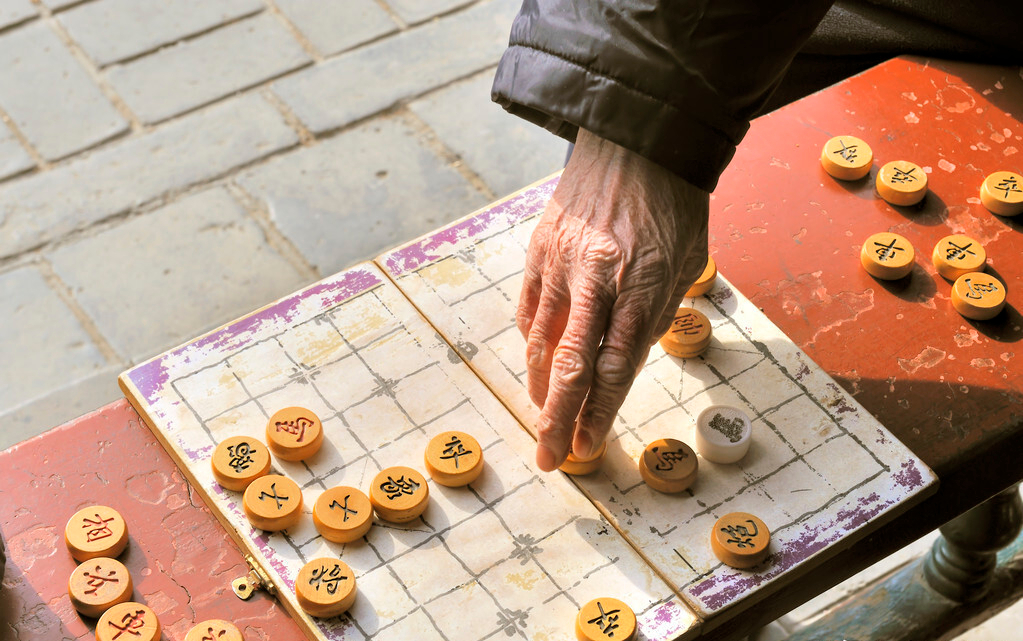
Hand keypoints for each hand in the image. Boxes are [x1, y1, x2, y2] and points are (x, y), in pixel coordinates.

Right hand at [519, 129, 709, 471]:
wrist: (636, 139)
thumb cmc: (671, 203)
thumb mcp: (684, 261)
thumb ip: (656, 314)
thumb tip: (624, 361)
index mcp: (643, 281)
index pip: (617, 365)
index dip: (600, 412)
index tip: (589, 445)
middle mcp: (598, 276)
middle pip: (571, 365)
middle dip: (558, 420)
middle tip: (549, 458)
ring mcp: (562, 262)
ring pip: (541, 341)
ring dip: (539, 388)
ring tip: (542, 419)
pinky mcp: (539, 249)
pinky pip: (529, 309)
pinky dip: (530, 344)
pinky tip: (535, 367)